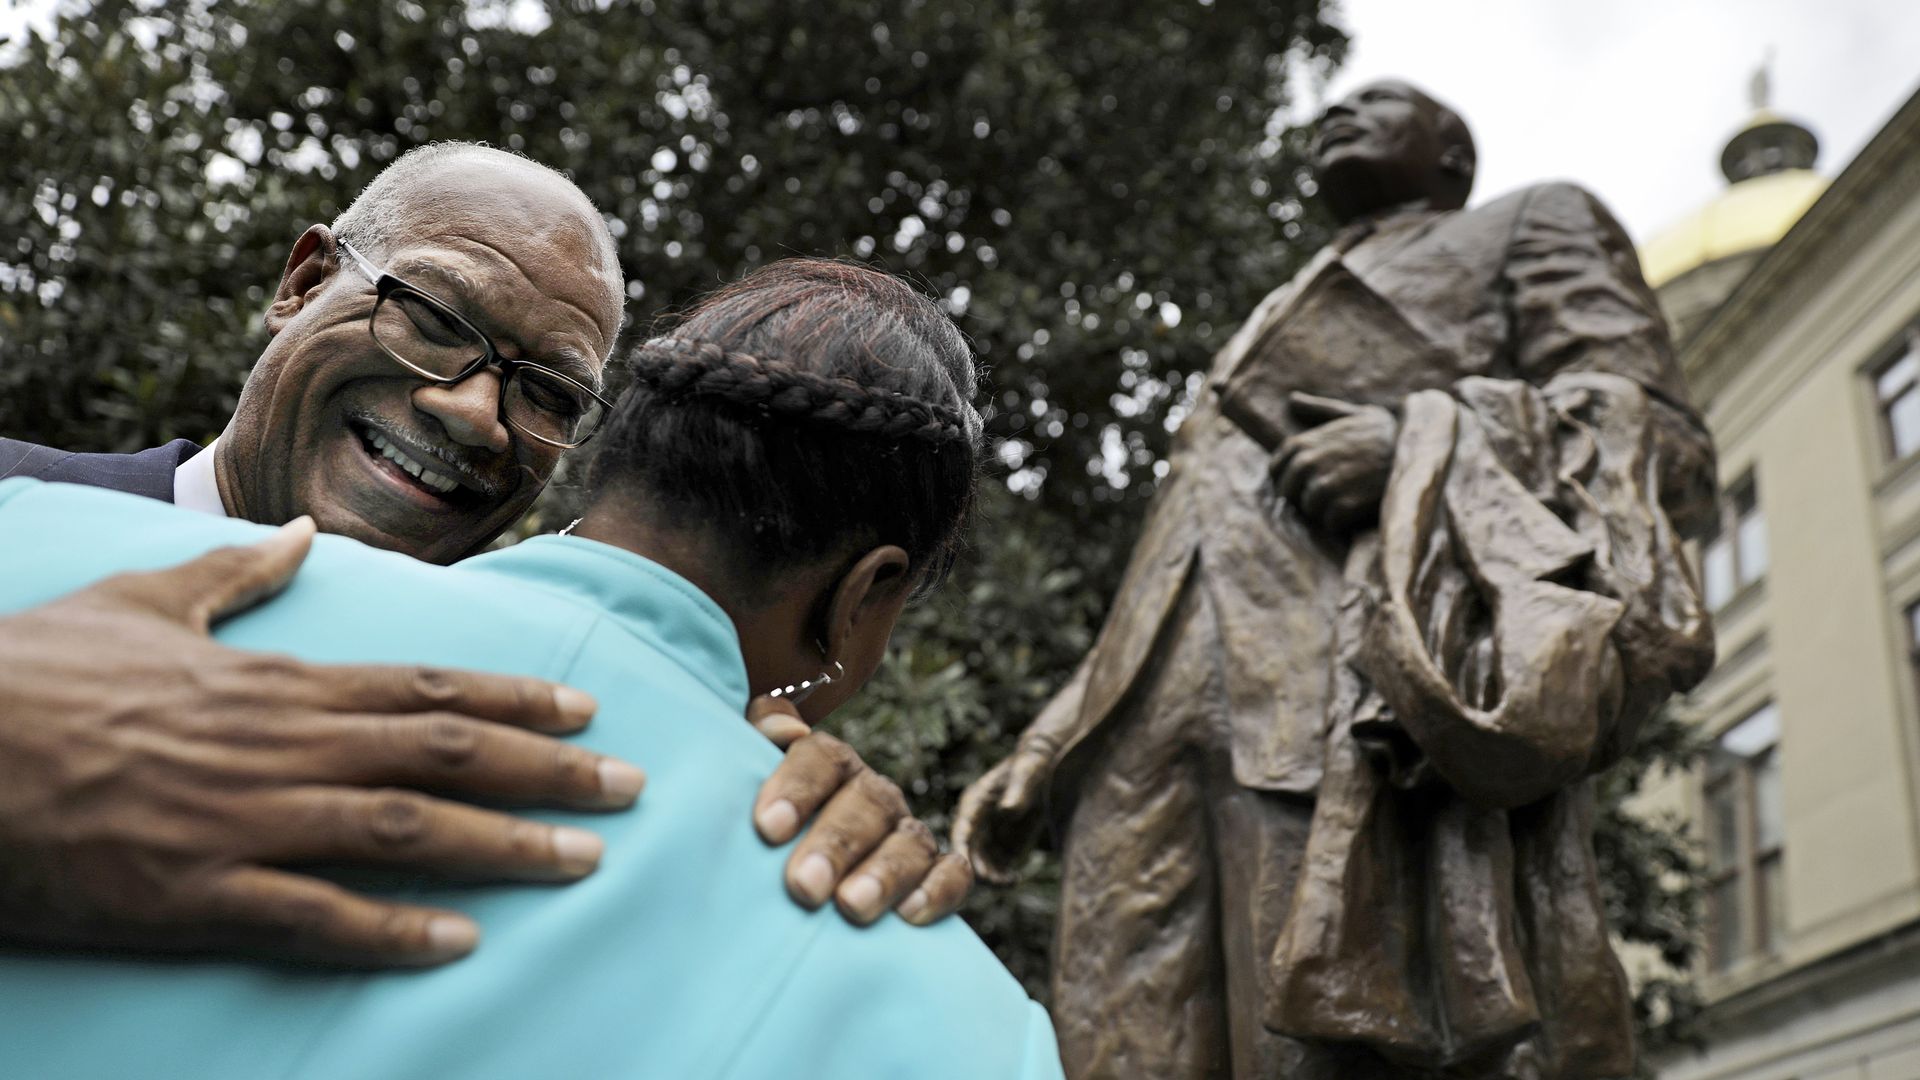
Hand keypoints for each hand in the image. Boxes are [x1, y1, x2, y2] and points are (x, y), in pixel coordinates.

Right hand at [0, 519, 645, 967]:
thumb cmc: (38, 676)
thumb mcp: (141, 601)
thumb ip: (234, 573)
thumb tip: (299, 532)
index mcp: (276, 682)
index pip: (425, 689)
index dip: (515, 704)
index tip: (587, 712)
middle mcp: (282, 747)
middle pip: (443, 757)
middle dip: (547, 772)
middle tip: (630, 789)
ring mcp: (244, 822)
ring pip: (403, 832)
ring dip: (502, 846)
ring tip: (583, 860)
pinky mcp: (194, 894)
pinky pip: (313, 918)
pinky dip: (390, 931)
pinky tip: (457, 942)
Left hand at [749, 697, 971, 926]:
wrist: (790, 877)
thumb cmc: (761, 832)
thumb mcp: (741, 785)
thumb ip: (752, 745)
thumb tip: (783, 730)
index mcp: (830, 766)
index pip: (822, 758)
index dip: (798, 787)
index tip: (768, 828)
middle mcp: (873, 794)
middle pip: (866, 803)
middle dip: (836, 843)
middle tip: (804, 885)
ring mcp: (906, 834)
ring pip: (909, 841)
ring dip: (884, 873)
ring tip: (852, 906)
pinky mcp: (935, 874)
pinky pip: (952, 874)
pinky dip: (938, 889)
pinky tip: (911, 916)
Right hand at [951, 743, 1053, 885]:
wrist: (1052, 762)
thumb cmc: (1036, 761)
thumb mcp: (1029, 770)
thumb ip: (1018, 790)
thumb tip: (1007, 810)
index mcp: (976, 801)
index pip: (962, 831)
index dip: (961, 851)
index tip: (966, 870)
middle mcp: (979, 822)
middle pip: (970, 853)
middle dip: (978, 870)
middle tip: (996, 882)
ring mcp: (993, 836)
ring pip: (983, 865)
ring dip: (991, 878)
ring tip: (1010, 881)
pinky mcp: (1009, 846)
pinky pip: (1000, 867)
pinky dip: (1003, 877)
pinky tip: (1015, 879)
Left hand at [1272, 392, 1396, 534]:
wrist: (1417, 450)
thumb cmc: (1385, 433)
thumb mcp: (1352, 414)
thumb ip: (1319, 409)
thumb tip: (1292, 399)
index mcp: (1303, 443)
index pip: (1276, 470)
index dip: (1289, 478)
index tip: (1308, 481)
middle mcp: (1307, 464)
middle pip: (1289, 494)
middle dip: (1305, 496)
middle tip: (1333, 492)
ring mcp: (1323, 486)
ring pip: (1310, 510)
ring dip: (1327, 509)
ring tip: (1350, 496)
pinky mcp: (1341, 507)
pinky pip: (1330, 523)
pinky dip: (1343, 521)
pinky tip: (1360, 507)